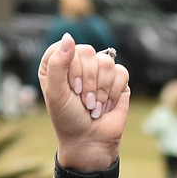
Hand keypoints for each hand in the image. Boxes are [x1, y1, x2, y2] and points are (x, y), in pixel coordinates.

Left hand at [38, 33, 129, 171]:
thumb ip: (57, 65)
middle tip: (82, 101)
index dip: (70, 67)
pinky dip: (112, 93)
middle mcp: (77, 64)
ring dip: (99, 91)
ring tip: (93, 107)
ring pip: (106, 62)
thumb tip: (68, 36)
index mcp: (57, 65)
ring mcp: (98, 70)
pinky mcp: (117, 79)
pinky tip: (105, 106)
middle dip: (86, 81)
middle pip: (87, 52)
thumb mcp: (55, 93)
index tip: (69, 88)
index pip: (64, 47)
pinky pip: (121, 72)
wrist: (90, 141)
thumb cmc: (67, 119)